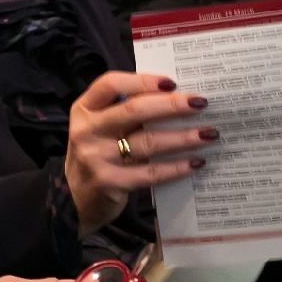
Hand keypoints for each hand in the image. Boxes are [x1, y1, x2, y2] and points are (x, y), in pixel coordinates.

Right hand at [66, 72, 213, 232]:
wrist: (73, 200)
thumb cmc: (96, 154)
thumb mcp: (98, 128)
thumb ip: (123, 112)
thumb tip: (173, 97)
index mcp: (84, 109)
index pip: (110, 84)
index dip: (142, 81)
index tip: (171, 82)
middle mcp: (87, 130)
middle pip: (133, 110)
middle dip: (171, 105)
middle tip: (201, 103)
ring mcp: (96, 157)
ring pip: (147, 142)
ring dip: (182, 137)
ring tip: (208, 134)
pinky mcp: (109, 183)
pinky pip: (150, 173)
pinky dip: (176, 167)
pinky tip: (196, 162)